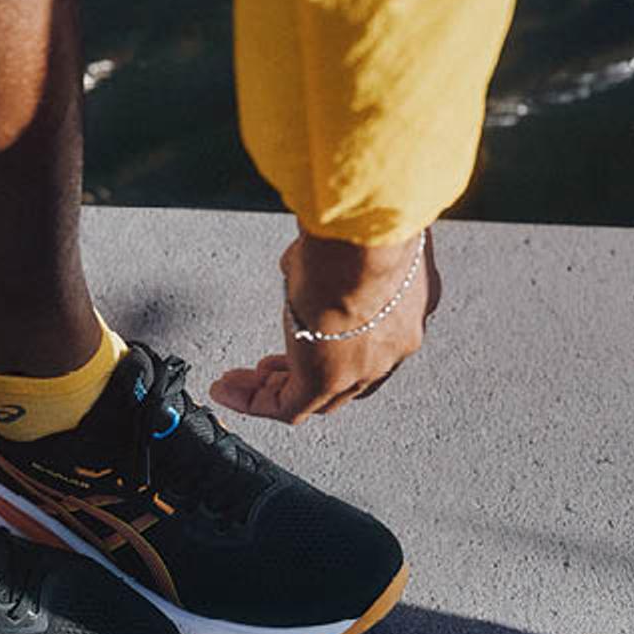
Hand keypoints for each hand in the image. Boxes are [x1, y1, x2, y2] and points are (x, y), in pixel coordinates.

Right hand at [209, 226, 440, 423]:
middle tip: (269, 368)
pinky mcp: (326, 380)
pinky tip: (227, 390)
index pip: (372, 340)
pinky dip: (253, 402)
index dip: (335, 343)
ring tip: (238, 381)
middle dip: (303, 373)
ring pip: (317, 397)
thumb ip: (326, 253)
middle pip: (346, 378)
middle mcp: (392, 344)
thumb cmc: (365, 227)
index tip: (303, 334)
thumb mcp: (346, 238)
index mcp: (406, 306)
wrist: (365, 241)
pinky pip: (287, 406)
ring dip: (275, 389)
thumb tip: (302, 257)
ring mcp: (362, 367)